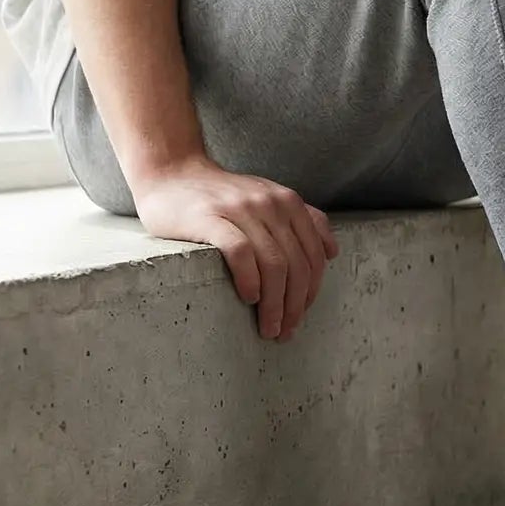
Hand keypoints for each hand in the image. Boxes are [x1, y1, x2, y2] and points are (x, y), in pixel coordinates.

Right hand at [131, 156, 339, 339]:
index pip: (313, 256)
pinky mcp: (211, 217)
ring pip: (273, 263)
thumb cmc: (221, 196)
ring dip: (275, 303)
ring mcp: (241, 209)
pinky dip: (250, 280)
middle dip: (295, 305)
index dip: (311, 291)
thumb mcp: (268, 199)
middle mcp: (271, 204)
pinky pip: (240, 253)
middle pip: (296, 264)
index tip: (300, 316)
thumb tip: (332, 252)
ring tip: (269, 328)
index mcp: (289, 203)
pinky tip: (249, 299)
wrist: (172, 173)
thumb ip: (301, 221)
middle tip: (285, 332)